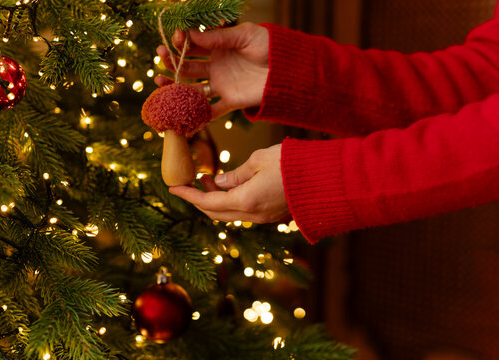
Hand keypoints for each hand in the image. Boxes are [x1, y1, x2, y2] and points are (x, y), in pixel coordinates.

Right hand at [156, 22, 268, 119]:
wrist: (289, 69)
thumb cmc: (269, 46)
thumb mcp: (244, 35)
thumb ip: (218, 38)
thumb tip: (190, 35)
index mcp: (219, 49)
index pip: (194, 46)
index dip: (182, 42)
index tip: (175, 38)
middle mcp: (217, 68)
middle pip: (188, 66)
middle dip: (173, 61)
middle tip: (161, 55)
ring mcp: (222, 86)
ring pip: (193, 88)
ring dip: (176, 85)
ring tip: (159, 81)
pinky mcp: (231, 102)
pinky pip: (211, 111)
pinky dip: (197, 115)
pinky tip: (179, 112)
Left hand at [169, 144, 288, 222]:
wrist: (328, 178)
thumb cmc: (293, 163)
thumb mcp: (258, 160)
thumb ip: (235, 175)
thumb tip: (219, 183)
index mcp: (245, 200)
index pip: (207, 201)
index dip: (188, 195)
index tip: (173, 188)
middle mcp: (252, 215)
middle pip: (215, 212)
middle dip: (199, 199)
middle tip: (192, 182)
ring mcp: (264, 218)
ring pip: (230, 214)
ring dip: (215, 200)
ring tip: (210, 179)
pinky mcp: (273, 215)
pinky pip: (244, 213)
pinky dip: (230, 202)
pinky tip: (231, 187)